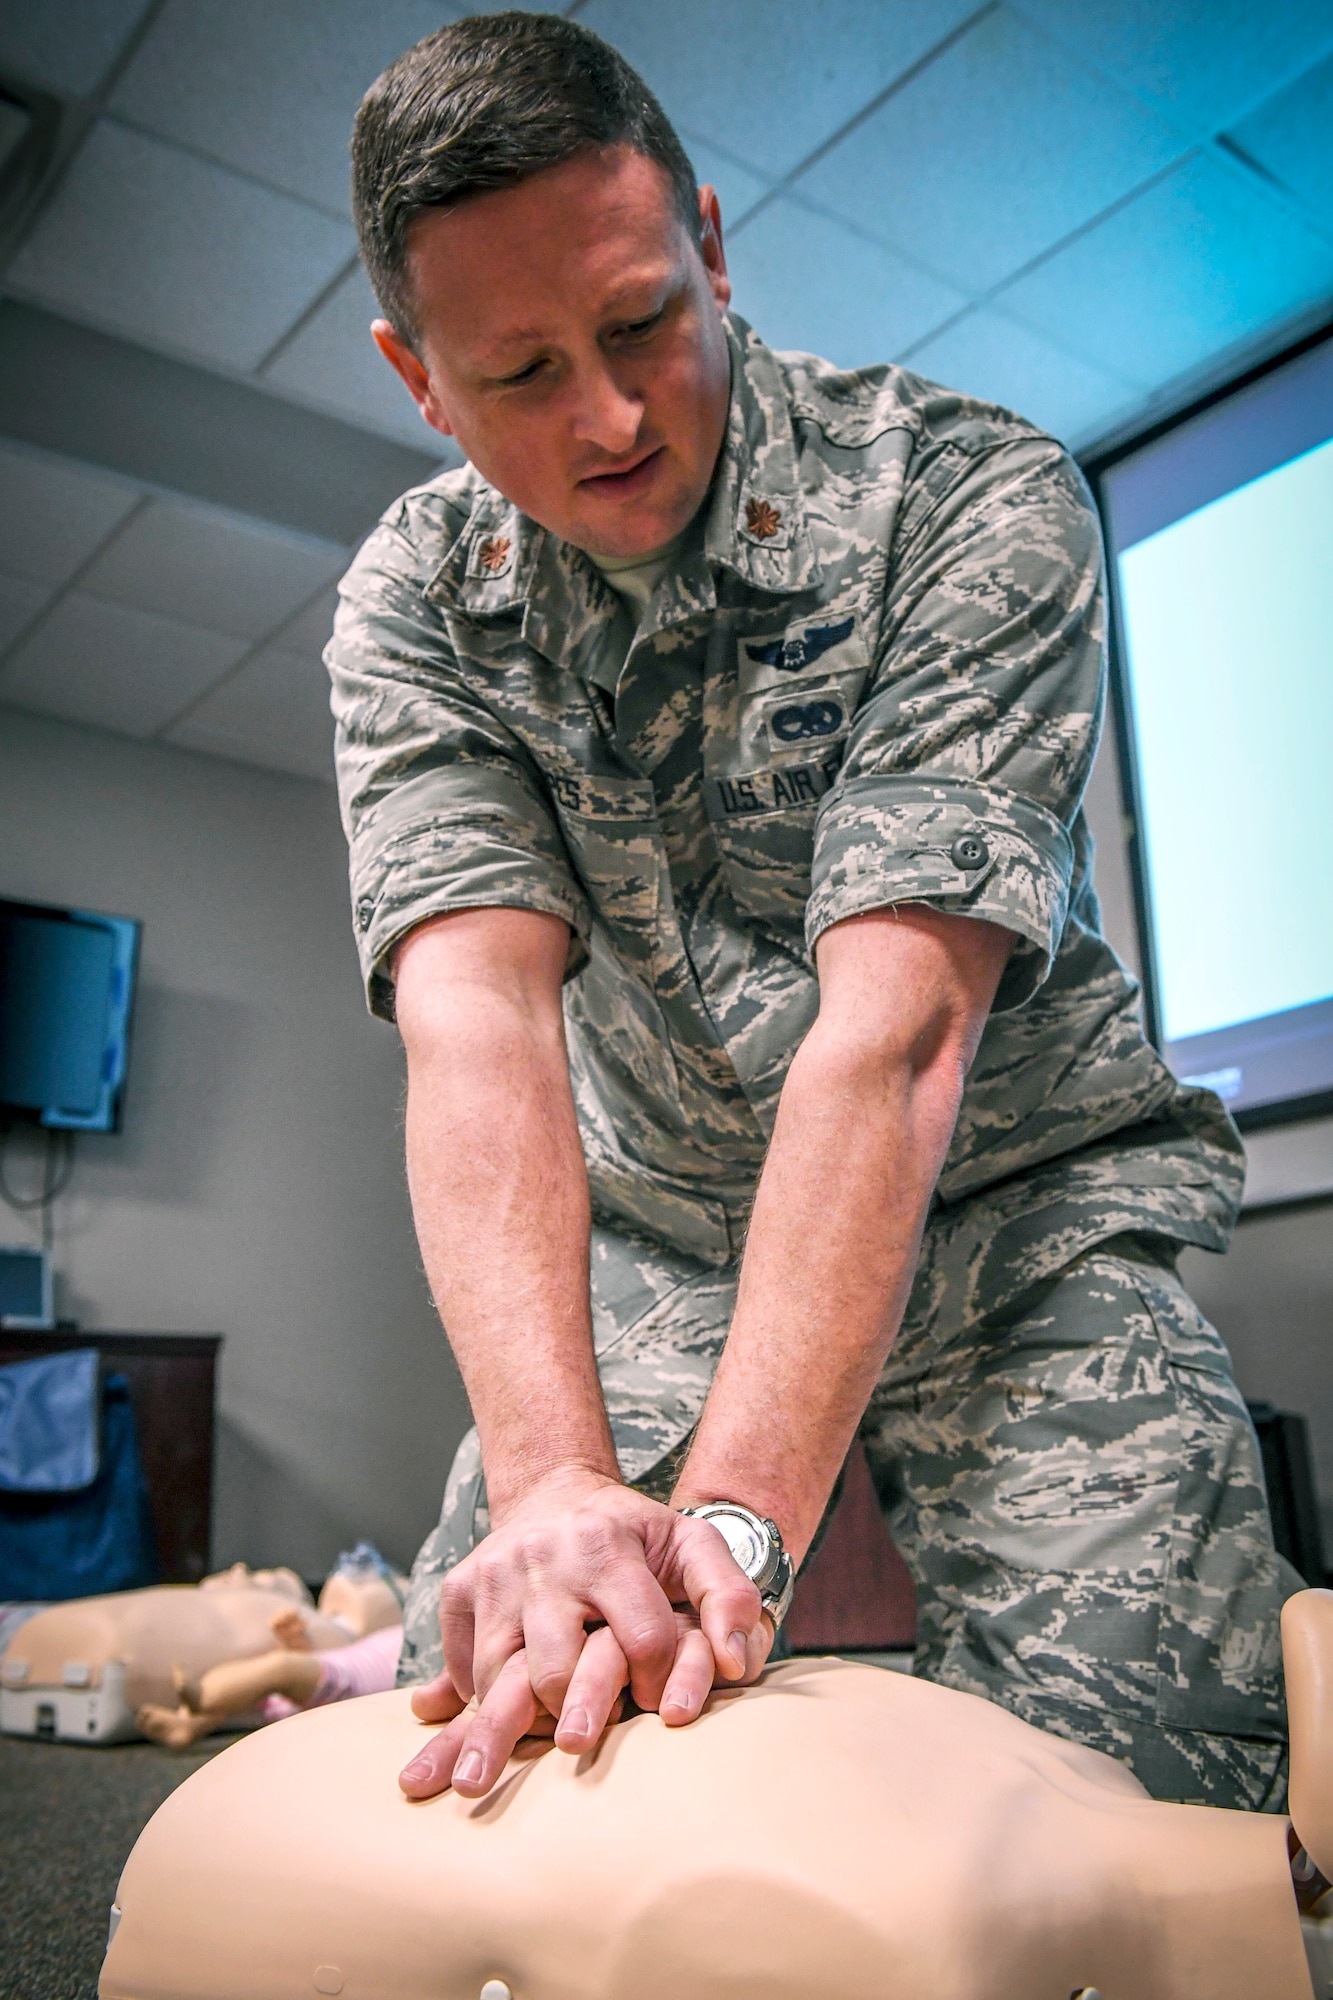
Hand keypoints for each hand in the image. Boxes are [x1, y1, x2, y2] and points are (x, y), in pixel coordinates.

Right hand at [397, 1471, 770, 1798]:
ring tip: (534, 1738)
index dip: (657, 1680)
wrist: (553, 1490)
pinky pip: (462, 1666)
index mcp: (606, 1546)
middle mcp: (544, 1560)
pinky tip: (497, 1712)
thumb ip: (728, 1595)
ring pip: (498, 1679)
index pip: (640, 1639)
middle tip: (588, 1734)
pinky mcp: (457, 1589)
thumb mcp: (691, 1543)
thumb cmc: (631, 1533)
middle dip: (579, 1713)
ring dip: (522, 1720)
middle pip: (557, 1672)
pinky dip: (479, 1699)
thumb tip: (734, 1665)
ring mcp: (494, 1575)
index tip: (658, 1699)